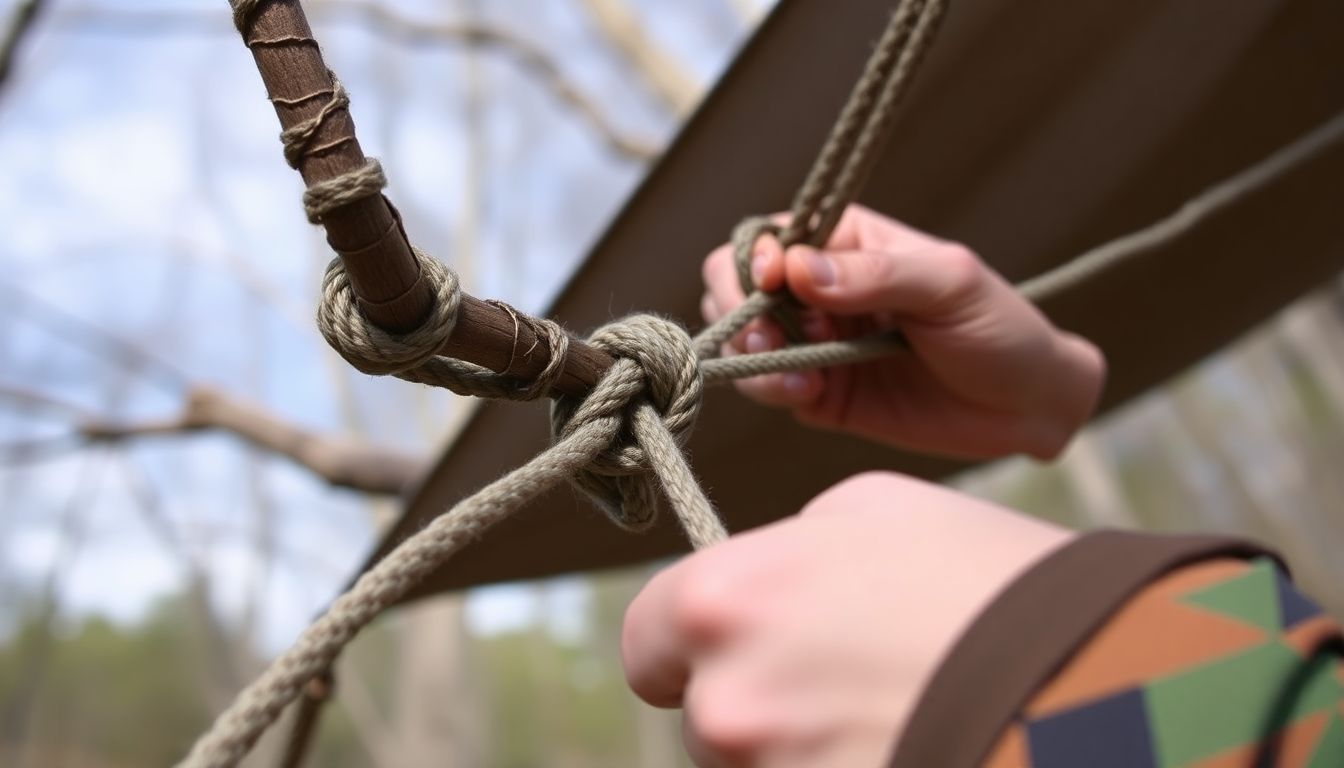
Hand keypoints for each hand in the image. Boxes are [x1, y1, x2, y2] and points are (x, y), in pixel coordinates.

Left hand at [622, 472, 1071, 766]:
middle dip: (759, 705)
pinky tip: (906, 748)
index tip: (728, 652)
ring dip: (799, 753)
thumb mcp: (875, 512)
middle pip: (704, 717)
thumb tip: (757, 581)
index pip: (647, 640)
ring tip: (894, 716)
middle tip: (848, 685)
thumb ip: (786, 547)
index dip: (686, 647)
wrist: (1100, 687)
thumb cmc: (987, 583)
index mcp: (721, 602)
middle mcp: (725, 704)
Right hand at [700, 205, 1104, 458]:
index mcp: (846, 243)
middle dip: (738, 310)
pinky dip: (771, 390)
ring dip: (752, 355)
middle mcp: (819, 288)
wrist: (1028, 407)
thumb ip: (876, 276)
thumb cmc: (1000, 326)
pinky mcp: (816, 393)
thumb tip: (797, 270)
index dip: (753, 258)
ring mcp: (813, 342)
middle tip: (770, 337)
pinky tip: (808, 394)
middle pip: (733, 282)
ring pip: (740, 337)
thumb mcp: (949, 286)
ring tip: (798, 376)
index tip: (771, 283)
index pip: (768, 235)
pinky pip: (766, 386)